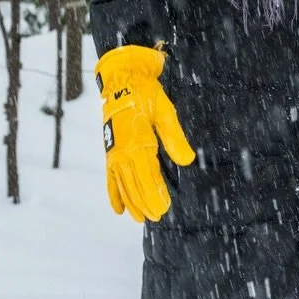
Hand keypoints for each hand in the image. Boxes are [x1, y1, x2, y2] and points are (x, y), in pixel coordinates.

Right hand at [94, 45, 196, 222]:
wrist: (122, 80)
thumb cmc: (146, 95)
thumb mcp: (165, 112)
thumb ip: (175, 138)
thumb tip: (188, 160)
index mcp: (138, 142)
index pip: (148, 176)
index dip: (155, 194)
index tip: (164, 209)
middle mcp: (123, 151)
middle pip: (135, 184)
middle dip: (146, 203)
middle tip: (157, 218)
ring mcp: (114, 153)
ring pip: (123, 185)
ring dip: (131, 202)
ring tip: (140, 218)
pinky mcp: (110, 151)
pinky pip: (110, 177)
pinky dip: (113, 193)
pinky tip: (118, 209)